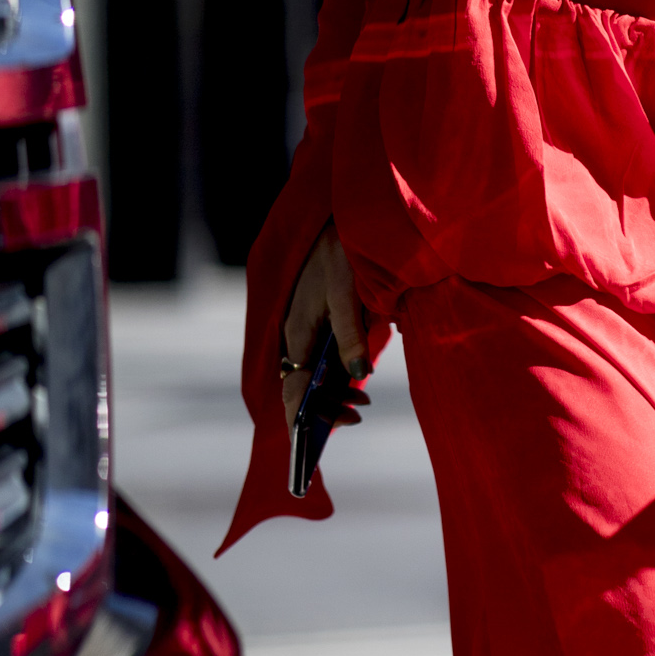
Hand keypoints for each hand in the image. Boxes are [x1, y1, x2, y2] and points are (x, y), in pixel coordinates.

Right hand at [281, 223, 368, 429]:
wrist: (344, 217)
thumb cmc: (342, 252)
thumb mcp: (346, 293)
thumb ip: (350, 334)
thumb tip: (358, 373)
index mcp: (297, 330)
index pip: (293, 386)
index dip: (302, 415)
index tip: (316, 438)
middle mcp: (297, 334)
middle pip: (301, 385)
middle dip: (323, 408)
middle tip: (356, 416)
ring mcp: (308, 328)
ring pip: (313, 375)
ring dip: (333, 394)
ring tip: (361, 404)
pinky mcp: (322, 322)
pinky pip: (323, 360)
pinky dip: (338, 375)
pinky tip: (358, 380)